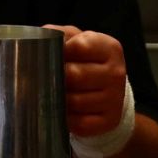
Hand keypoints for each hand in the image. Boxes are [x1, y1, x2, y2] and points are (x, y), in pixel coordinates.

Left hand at [44, 24, 127, 138]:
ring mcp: (115, 99)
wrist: (108, 92)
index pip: (80, 46)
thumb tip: (40, 37)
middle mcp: (116, 73)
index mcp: (110, 48)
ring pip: (75, 101)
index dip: (60, 51)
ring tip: (53, 94)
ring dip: (59, 99)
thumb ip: (60, 34)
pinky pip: (79, 123)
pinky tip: (63, 112)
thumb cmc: (85, 62)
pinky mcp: (109, 121)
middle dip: (56, 77)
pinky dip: (66, 119)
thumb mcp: (76, 41)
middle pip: (75, 75)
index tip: (51, 55)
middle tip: (46, 78)